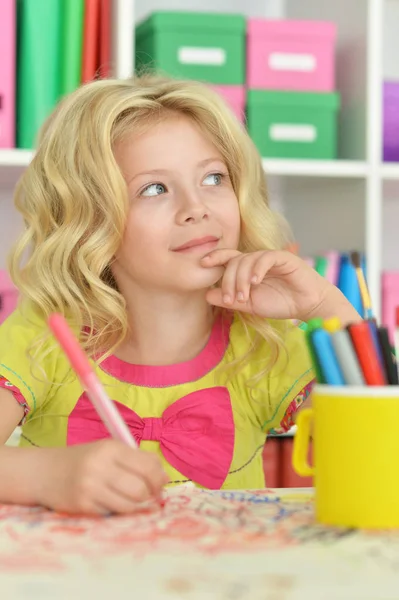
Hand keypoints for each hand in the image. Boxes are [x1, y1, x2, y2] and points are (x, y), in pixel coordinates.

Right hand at [35, 440, 168, 514]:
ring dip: (134, 505)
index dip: (160, 479)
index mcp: (111, 448)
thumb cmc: (84, 460)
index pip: (148, 466)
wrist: (45, 472)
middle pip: (140, 489)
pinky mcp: (82, 505)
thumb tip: (164, 479)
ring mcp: (90, 487)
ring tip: (128, 499)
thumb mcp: (108, 451)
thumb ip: (136, 460)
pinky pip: (112, 513)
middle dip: (148, 495)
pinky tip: (109, 502)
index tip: (160, 485)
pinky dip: (116, 510)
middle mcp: (100, 466)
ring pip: (129, 505)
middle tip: (147, 496)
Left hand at [201, 249, 358, 323]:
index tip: (202, 264)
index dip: (215, 257)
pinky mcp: (283, 258)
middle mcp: (256, 261)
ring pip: (247, 260)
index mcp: (247, 269)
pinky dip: (258, 269)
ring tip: (245, 296)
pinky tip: (256, 282)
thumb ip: (231, 300)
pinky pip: (265, 258)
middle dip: (229, 281)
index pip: (228, 258)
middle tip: (231, 300)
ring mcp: (269, 257)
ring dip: (242, 280)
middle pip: (234, 261)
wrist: (307, 306)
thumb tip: (207, 295)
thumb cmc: (281, 303)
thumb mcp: (250, 305)